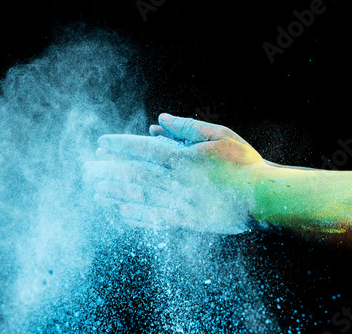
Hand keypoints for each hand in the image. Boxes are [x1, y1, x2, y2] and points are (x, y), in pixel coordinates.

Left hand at [84, 113, 266, 233]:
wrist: (263, 198)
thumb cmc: (244, 163)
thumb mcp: (219, 135)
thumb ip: (187, 127)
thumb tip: (159, 119)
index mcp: (182, 158)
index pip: (142, 149)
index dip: (119, 146)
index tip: (101, 144)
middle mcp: (176, 181)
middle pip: (134, 174)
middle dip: (108, 170)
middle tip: (87, 169)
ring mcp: (180, 203)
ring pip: (140, 198)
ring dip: (115, 195)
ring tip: (95, 192)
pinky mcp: (187, 221)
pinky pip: (156, 220)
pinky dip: (137, 217)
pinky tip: (121, 214)